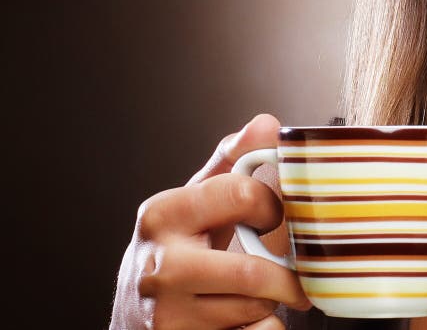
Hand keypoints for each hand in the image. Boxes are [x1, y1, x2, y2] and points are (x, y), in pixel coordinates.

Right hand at [109, 114, 311, 328]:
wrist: (133, 320)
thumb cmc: (173, 252)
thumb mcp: (191, 201)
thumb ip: (230, 162)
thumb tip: (267, 124)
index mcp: (162, 214)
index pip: (243, 194)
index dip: (270, 206)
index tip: (271, 215)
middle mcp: (159, 266)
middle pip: (253, 273)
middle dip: (281, 277)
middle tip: (287, 274)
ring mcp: (165, 316)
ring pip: (255, 311)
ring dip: (267, 304)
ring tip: (250, 295)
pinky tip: (240, 322)